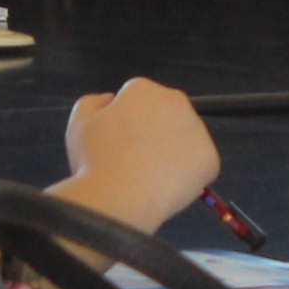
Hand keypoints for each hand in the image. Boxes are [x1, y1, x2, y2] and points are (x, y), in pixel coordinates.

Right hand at [60, 79, 222, 225]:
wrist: (119, 198)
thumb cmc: (95, 161)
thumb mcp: (78, 124)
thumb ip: (93, 102)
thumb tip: (111, 99)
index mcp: (143, 90)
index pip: (139, 98)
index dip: (126, 120)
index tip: (118, 142)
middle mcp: (175, 101)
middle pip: (166, 113)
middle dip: (154, 130)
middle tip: (136, 159)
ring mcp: (197, 129)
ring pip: (185, 139)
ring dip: (172, 151)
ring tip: (150, 176)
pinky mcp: (210, 158)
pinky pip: (199, 165)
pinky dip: (187, 176)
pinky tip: (166, 186)